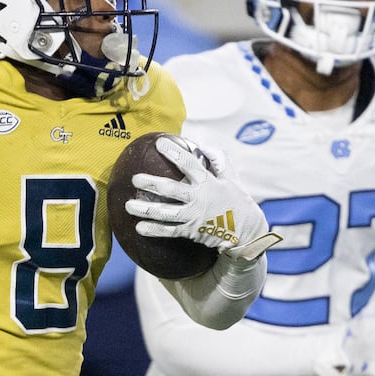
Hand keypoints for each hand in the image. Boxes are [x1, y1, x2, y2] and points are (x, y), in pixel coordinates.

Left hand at [125, 134, 281, 261]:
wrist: (246, 232)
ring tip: (128, 205)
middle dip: (151, 183)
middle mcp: (199, 198)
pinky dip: (154, 230)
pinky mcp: (191, 231)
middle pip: (170, 189)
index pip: (189, 163)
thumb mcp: (232, 177)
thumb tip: (202, 145)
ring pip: (165, 212)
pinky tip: (139, 228)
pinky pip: (169, 231)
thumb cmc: (237, 200)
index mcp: (208, 182)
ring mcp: (193, 216)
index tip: (159, 143)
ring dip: (146, 209)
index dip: (173, 152)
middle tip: (135, 178)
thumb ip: (218, 159)